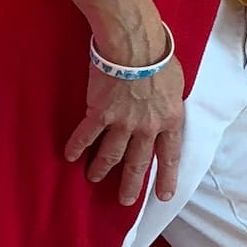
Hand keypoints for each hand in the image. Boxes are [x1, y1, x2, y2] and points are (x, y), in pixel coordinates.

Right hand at [64, 46, 186, 207]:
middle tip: (125, 201)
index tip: (164, 195)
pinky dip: (77, 147)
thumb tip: (166, 110)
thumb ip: (169, 104)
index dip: (166, 177)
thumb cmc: (159, 56)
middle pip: (137, 163)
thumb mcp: (176, 85)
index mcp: (169, 120)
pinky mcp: (100, 114)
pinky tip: (70, 157)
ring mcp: (122, 123)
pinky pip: (86, 136)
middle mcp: (146, 128)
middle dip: (130, 185)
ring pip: (111, 155)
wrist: (135, 45)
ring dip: (101, 169)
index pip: (169, 156)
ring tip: (93, 179)